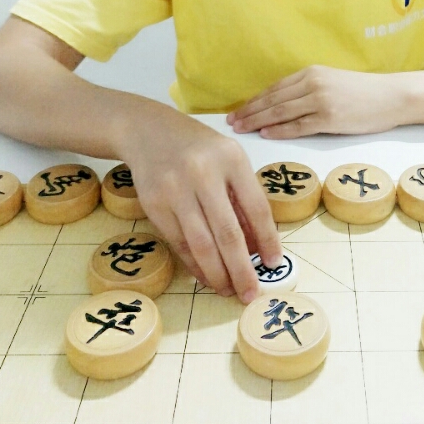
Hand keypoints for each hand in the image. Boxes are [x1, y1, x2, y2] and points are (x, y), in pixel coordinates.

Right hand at [116, 106, 282, 302]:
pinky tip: (206, 276)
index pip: (257, 208)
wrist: (148, 130)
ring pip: (201, 244)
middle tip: (250, 293)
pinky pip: (179, 243)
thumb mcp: (228, 160)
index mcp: (231, 159)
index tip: (274, 264)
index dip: (268, 240)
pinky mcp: (154, 204)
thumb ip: (243, 197)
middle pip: (228, 232)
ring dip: (217, 274)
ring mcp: (175, 189)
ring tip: (228, 291)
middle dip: (242, 269)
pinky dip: (195, 264)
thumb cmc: (198, 149)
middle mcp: (203, 173)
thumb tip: (257, 247)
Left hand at [227, 65, 403, 138]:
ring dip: (258, 121)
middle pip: (272, 100)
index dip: (253, 101)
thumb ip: (308, 89)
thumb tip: (282, 105)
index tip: (237, 111)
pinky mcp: (330, 117)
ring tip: (242, 129)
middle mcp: (312, 83)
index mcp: (311, 73)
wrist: (392, 96)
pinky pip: (299, 125)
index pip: (274, 89)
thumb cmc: (364, 92)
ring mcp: (321, 100)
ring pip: (280, 112)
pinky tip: (266, 134)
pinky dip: (280, 130)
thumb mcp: (332, 82)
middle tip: (230, 123)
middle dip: (249, 111)